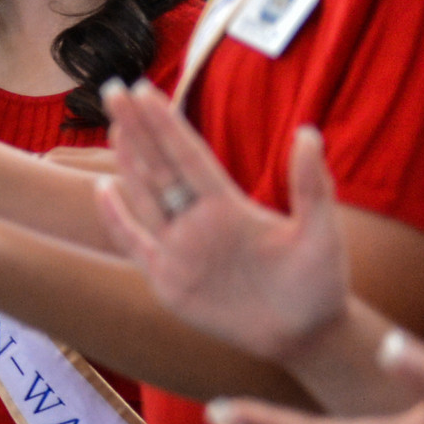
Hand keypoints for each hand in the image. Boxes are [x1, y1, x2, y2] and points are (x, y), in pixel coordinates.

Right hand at [95, 82, 348, 363]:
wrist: (307, 334)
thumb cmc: (320, 283)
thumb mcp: (322, 231)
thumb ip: (311, 185)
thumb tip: (308, 131)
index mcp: (229, 205)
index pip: (188, 155)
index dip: (166, 124)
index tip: (144, 89)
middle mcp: (198, 220)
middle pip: (158, 165)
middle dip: (136, 128)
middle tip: (113, 89)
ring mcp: (180, 249)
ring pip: (143, 196)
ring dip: (127, 161)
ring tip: (113, 124)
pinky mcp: (168, 280)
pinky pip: (134, 243)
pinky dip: (115, 218)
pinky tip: (101, 189)